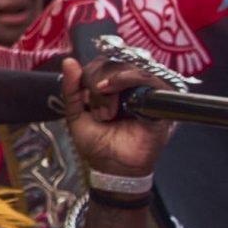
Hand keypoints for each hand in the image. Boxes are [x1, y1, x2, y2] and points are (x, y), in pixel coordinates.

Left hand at [61, 54, 173, 179]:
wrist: (113, 167)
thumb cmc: (97, 143)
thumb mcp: (76, 114)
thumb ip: (71, 89)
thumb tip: (68, 61)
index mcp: (108, 88)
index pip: (99, 64)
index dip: (87, 76)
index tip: (83, 99)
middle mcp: (127, 87)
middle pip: (112, 64)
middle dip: (98, 83)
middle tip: (98, 112)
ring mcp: (144, 92)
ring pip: (128, 69)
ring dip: (112, 86)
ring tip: (107, 112)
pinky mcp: (159, 101)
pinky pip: (148, 80)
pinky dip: (129, 81)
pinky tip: (116, 95)